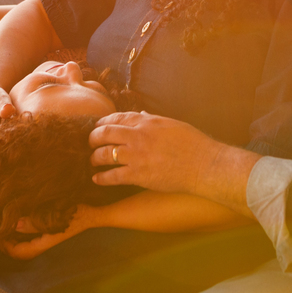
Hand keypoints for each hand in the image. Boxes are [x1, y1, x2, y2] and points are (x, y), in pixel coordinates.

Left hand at [2, 206, 95, 259]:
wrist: (93, 214)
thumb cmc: (77, 212)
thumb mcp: (56, 214)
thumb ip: (36, 221)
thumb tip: (15, 225)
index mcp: (45, 242)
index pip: (20, 251)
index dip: (4, 246)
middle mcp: (44, 243)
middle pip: (19, 252)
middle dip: (4, 244)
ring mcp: (45, 239)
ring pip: (22, 245)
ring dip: (10, 238)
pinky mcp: (46, 233)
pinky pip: (27, 239)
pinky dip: (17, 234)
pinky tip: (13, 222)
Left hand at [88, 112, 221, 193]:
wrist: (202, 164)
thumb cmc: (192, 143)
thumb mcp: (171, 124)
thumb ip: (152, 119)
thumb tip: (140, 113)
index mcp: (147, 121)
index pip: (116, 117)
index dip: (102, 122)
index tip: (97, 126)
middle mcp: (138, 136)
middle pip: (104, 133)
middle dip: (92, 137)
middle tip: (89, 143)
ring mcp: (136, 156)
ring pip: (104, 154)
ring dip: (94, 157)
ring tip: (92, 161)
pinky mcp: (138, 175)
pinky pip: (112, 176)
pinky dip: (101, 178)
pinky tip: (96, 179)